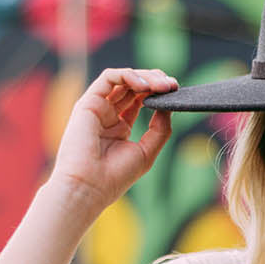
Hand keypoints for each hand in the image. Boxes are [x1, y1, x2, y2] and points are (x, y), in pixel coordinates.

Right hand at [49, 66, 178, 210]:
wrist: (89, 187)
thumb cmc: (114, 177)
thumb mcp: (146, 152)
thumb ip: (160, 129)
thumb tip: (169, 106)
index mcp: (119, 128)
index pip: (139, 100)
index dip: (158, 93)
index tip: (176, 92)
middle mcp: (107, 115)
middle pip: (132, 86)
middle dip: (155, 81)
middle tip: (172, 85)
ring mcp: (97, 108)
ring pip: (122, 79)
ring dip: (145, 77)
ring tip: (163, 86)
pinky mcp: (88, 102)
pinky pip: (109, 78)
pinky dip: (128, 75)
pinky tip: (144, 86)